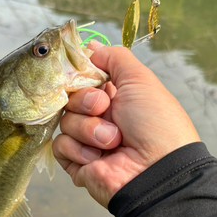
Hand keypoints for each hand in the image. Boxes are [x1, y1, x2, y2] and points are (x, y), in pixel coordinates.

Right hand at [52, 41, 199, 207]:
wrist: (156, 170)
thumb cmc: (155, 123)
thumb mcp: (140, 79)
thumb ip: (114, 57)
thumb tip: (91, 46)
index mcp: (115, 96)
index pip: (83, 78)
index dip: (80, 75)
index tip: (84, 73)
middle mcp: (100, 117)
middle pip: (70, 97)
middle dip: (86, 101)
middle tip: (104, 108)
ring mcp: (87, 140)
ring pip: (65, 121)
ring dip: (88, 129)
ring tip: (112, 141)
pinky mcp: (77, 162)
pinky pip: (60, 145)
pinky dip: (79, 149)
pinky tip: (99, 158)